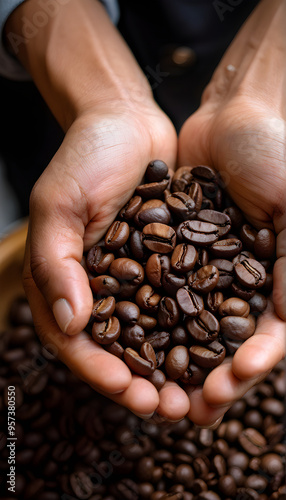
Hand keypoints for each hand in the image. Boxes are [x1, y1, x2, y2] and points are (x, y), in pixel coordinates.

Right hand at [8, 0, 189, 419]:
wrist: (127, 122)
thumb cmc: (86, 157)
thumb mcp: (59, 205)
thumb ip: (57, 264)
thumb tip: (70, 324)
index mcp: (67, 281)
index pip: (77, 340)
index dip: (101, 370)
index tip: (130, 391)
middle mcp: (101, 287)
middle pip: (119, 348)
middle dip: (144, 383)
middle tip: (172, 409)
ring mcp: (137, 278)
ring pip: (154, 335)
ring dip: (174, 368)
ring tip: (198, 394)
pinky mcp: (168, 264)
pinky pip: (181, 304)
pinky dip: (195, 330)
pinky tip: (216, 350)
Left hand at [177, 0, 285, 425]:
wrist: (235, 115)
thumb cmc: (278, 154)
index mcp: (279, 278)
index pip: (269, 337)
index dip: (253, 363)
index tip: (231, 383)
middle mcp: (243, 280)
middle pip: (227, 342)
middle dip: (211, 377)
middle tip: (190, 410)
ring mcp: (209, 269)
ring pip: (193, 326)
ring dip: (179, 362)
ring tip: (159, 393)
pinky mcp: (177, 252)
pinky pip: (164, 293)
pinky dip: (152, 320)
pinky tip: (136, 344)